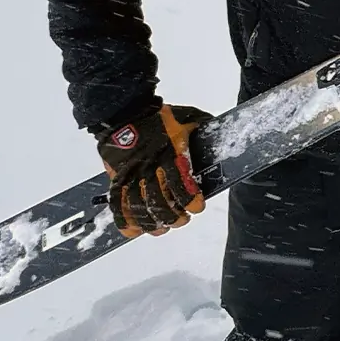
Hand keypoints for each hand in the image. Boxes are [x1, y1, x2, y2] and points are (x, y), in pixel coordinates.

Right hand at [98, 103, 210, 236]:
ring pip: (138, 204)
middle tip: (182, 220)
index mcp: (169, 150)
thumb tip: (223, 131)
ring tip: (161, 229)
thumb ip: (203, 126)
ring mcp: (131, 171)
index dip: (189, 198)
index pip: (179, 179)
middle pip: (158, 198)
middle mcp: (149, 164)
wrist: (125, 110)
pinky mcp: (117, 175)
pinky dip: (123, 218)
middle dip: (172, 215)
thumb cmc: (160, 115)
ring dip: (150, 221)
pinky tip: (132, 231)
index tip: (197, 207)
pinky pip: (116, 201)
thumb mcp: (188, 117)